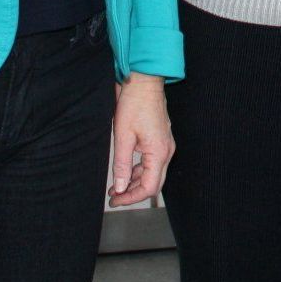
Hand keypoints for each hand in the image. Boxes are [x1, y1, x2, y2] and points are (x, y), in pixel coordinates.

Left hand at [110, 73, 174, 203]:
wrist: (144, 82)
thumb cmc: (135, 104)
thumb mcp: (123, 136)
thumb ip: (122, 165)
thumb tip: (120, 188)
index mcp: (159, 152)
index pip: (149, 187)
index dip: (131, 197)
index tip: (115, 200)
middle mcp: (166, 150)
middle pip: (154, 183)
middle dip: (133, 193)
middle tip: (114, 197)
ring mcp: (165, 144)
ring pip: (153, 174)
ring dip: (135, 182)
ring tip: (116, 186)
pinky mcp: (161, 139)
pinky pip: (153, 162)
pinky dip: (140, 170)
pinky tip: (126, 171)